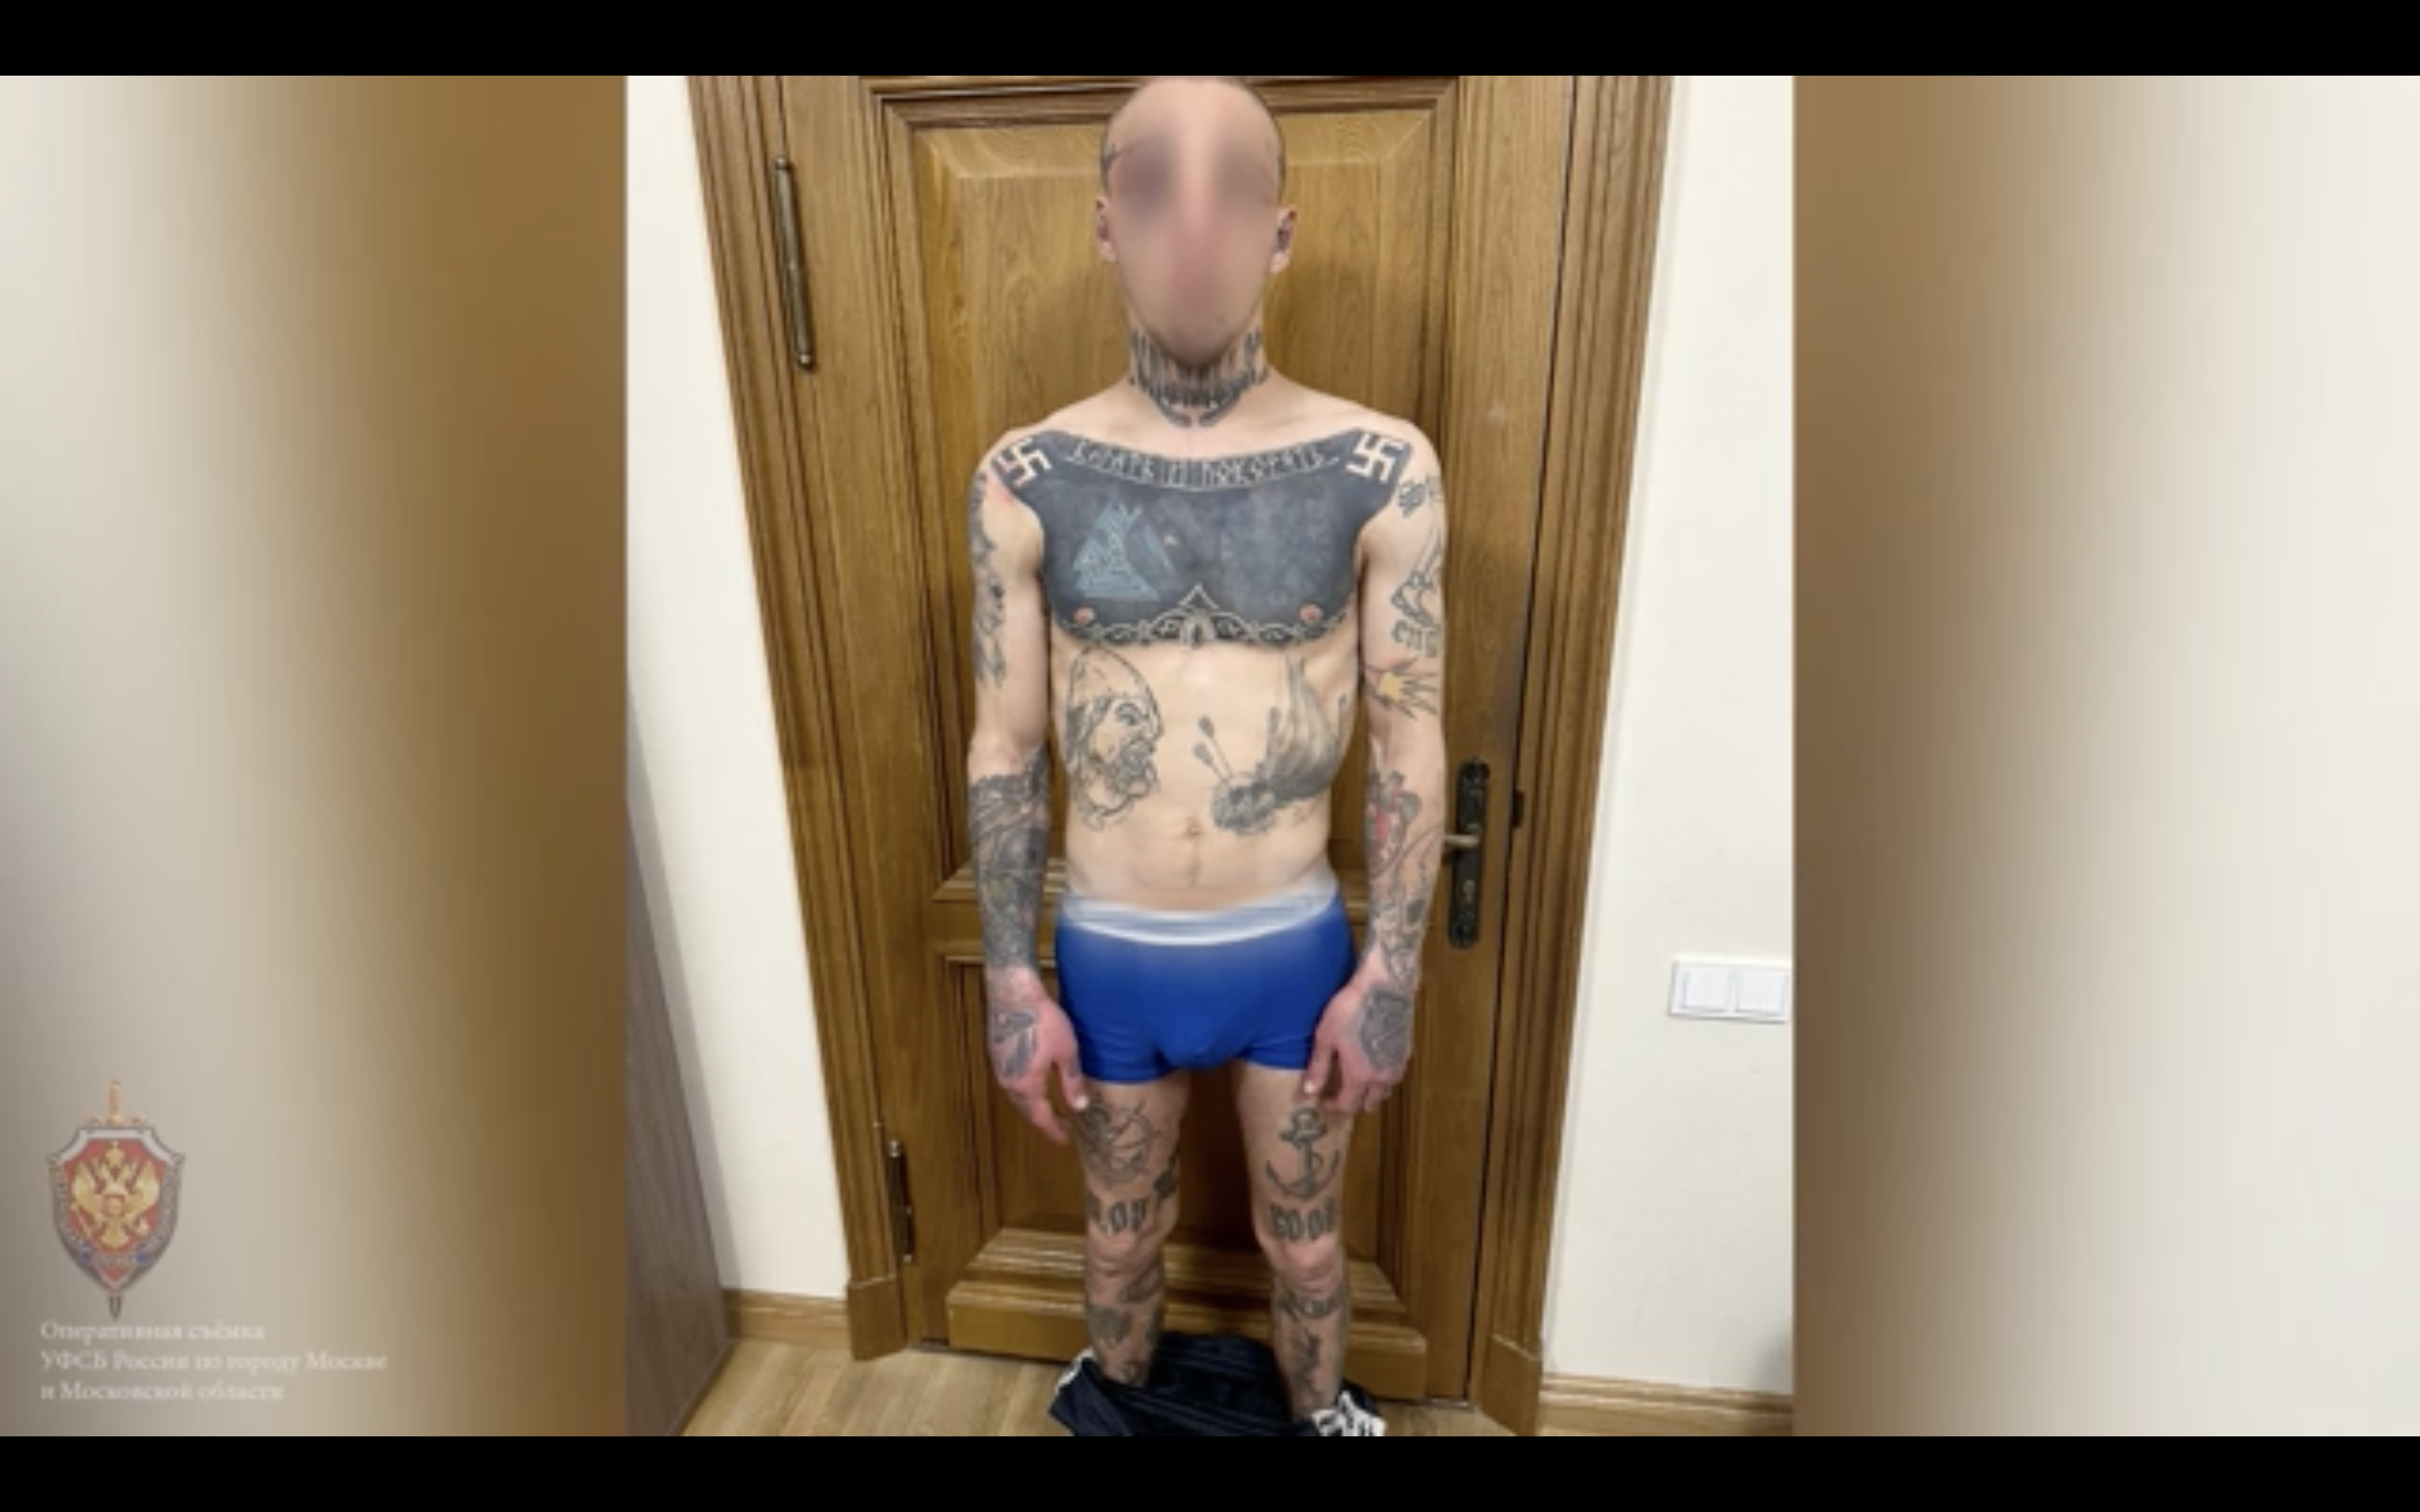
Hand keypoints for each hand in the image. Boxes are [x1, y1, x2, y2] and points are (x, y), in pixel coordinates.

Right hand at [984, 970, 1088, 1143]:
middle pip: (1027, 1111)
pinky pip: (1012, 1084)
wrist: (1013, 993)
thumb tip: (1079, 1107)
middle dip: (1044, 1121)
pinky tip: (1034, 1087)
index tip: (1066, 1140)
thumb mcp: (1066, 1052)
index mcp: (1026, 1086)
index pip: (1041, 1118)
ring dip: (1033, 1107)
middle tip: (1062, 1127)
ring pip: (1017, 1098)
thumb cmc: (1043, 1020)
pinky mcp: (996, 1056)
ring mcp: (1000, 1070)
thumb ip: (1071, 1082)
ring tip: (1050, 1110)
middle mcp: (1009, 1083)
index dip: (1055, 1131)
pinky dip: (1025, 1092)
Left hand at [1302, 971, 1414, 1117]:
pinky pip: (1394, 1074)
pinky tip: (1373, 1064)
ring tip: (1357, 1081)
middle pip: (1368, 1103)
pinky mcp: (1405, 1050)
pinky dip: (1382, 1077)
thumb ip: (1319, 1068)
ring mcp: (1396, 1064)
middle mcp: (1381, 1076)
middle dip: (1353, 1104)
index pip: (1347, 1105)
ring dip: (1370, 1092)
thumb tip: (1309, 1091)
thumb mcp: (1326, 1038)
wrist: (1383, 987)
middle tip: (1339, 1095)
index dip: (1333, 1107)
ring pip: (1384, 1091)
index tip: (1324, 1102)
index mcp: (1360, 1076)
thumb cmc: (1351, 1009)